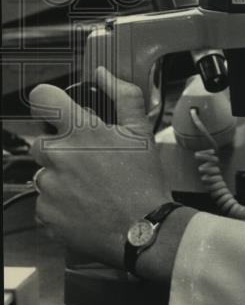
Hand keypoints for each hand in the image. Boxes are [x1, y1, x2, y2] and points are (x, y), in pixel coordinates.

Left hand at [29, 67, 172, 269]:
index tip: (57, 110)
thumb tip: (103, 75)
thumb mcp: (141, 131)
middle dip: (60, 148)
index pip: (42, 99)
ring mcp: (48, 186)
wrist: (142, 229)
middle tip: (88, 160)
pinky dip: (59, 203)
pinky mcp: (45, 213)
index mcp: (80, 132)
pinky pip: (44, 201)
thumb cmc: (143, 181)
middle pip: (41, 141)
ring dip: (59, 176)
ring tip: (89, 187)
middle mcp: (58, 156)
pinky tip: (84, 205)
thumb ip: (123, 96)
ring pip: (43, 173)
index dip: (49, 101)